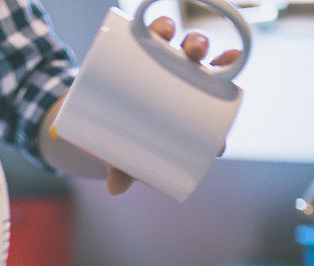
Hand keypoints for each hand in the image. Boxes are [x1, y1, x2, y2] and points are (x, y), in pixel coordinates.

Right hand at [106, 16, 240, 195]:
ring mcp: (166, 69)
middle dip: (212, 71)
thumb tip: (114, 189)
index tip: (220, 147)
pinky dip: (165, 29)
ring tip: (189, 47)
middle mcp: (183, 91)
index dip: (219, 137)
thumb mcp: (120, 160)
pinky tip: (168, 27)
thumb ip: (122, 172)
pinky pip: (159, 36)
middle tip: (202, 72)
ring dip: (195, 43)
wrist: (93, 118)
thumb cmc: (119, 145)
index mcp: (184, 121)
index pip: (210, 128)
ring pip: (188, 52)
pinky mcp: (145, 54)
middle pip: (206, 79)